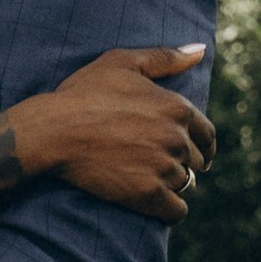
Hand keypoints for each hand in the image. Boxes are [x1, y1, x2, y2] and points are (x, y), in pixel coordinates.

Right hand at [7, 43, 214, 222]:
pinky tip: (156, 204)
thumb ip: (165, 57)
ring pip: (185, 185)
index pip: (207, 135)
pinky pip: (175, 211)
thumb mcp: (122, 63)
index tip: (195, 154)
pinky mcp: (148, 194)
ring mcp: (164, 167)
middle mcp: (177, 138)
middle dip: (182, 164)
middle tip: (160, 166)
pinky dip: (169, 209)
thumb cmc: (83, 93)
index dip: (202, 146)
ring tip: (150, 180)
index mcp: (177, 107)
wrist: (53, 131)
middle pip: (196, 161)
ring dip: (172, 185)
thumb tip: (200, 50)